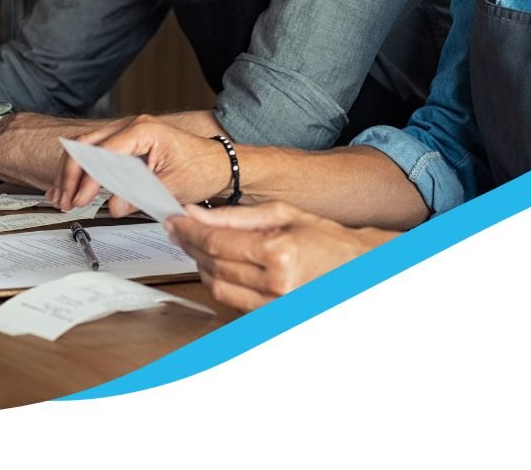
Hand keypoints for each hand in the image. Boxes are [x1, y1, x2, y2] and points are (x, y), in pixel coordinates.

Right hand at [50, 117, 233, 215]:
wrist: (219, 164)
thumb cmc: (203, 168)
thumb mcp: (172, 186)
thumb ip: (140, 195)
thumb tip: (113, 206)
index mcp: (143, 130)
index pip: (103, 153)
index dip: (87, 179)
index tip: (80, 200)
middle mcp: (132, 126)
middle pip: (85, 145)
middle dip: (70, 175)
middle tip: (65, 200)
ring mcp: (127, 133)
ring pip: (85, 148)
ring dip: (71, 173)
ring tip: (62, 197)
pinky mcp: (126, 145)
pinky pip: (95, 153)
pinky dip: (81, 170)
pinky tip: (70, 186)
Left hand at [166, 202, 392, 310]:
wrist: (356, 268)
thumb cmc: (326, 239)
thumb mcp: (283, 213)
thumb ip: (235, 215)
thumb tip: (197, 212)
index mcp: (279, 252)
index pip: (216, 242)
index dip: (188, 231)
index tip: (174, 221)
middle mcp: (276, 284)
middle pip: (212, 266)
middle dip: (189, 246)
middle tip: (179, 230)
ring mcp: (275, 306)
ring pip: (218, 288)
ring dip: (201, 267)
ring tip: (196, 246)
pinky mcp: (272, 318)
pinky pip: (233, 302)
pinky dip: (220, 284)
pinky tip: (217, 267)